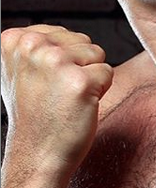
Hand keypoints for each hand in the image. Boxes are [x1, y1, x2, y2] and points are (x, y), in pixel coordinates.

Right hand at [1, 25, 112, 177]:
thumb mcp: (24, 70)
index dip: (63, 60)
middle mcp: (31, 46)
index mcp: (14, 39)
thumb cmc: (37, 114)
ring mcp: (55, 62)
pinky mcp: (80, 81)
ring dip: (90, 76)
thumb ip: (40, 45)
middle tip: (58, 93)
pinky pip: (108, 72)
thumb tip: (61, 32)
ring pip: (97, 54)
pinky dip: (101, 90)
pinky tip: (79, 105)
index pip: (63, 33)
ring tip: (67, 98)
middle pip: (82, 40)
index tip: (45, 83)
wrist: (37, 155)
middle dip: (79, 65)